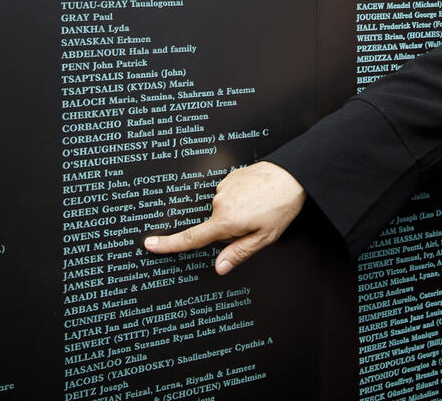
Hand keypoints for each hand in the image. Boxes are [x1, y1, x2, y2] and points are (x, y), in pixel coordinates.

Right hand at [142, 161, 305, 274]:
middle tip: (256, 222)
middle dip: (231, 229)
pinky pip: (229, 195)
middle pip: (215, 225)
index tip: (149, 244)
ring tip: (260, 206)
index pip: (192, 237)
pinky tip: (256, 195)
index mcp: (225, 220)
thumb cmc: (281, 207)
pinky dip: (239, 199)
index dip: (169, 244)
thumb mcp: (263, 237)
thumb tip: (218, 267)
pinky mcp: (230, 176)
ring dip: (237, 212)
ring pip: (223, 210)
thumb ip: (238, 253)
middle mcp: (219, 201)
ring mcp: (223, 186)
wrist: (292, 174)